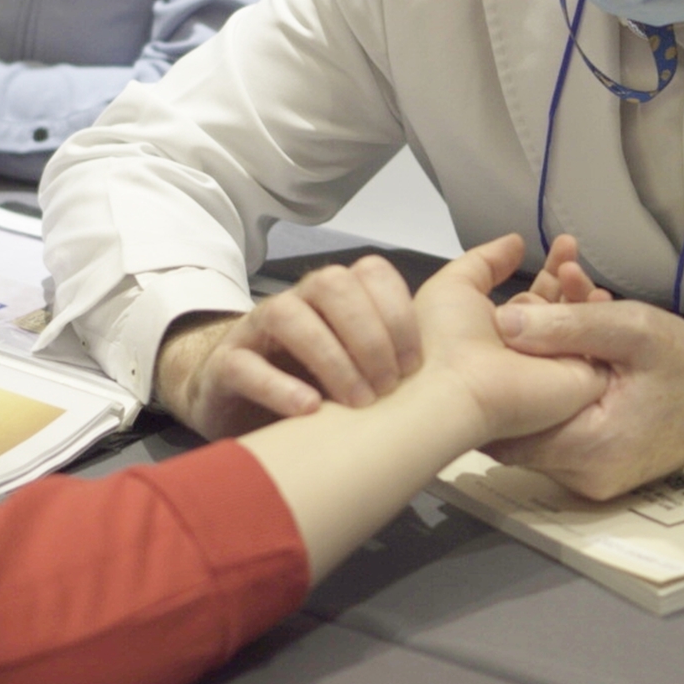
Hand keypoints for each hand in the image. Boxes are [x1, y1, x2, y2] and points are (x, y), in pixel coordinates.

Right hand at [155, 254, 420, 437]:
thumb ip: (398, 354)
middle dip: (369, 334)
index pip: (372, 273)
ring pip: (289, 315)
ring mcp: (256, 331)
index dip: (399, 313)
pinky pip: (245, 365)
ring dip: (331, 358)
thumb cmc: (310, 384)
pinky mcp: (224, 367)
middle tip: (387, 387)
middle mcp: (297, 302)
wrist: (234, 406)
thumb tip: (459, 354)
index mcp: (335, 298)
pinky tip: (309, 410)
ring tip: (357, 403)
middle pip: (332, 284)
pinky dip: (280, 387)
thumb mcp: (358, 366)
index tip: (416, 366)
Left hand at [412, 234, 609, 441]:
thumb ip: (486, 261)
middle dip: (568, 274)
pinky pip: (598, 346)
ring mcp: (555, 367)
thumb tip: (515, 243)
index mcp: (503, 332)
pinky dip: (599, 318)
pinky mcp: (578, 384)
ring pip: (582, 324)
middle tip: (569, 245)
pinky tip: (598, 290)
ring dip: (583, 289)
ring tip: (575, 261)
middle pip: (562, 309)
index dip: (550, 271)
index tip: (561, 246)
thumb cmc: (444, 337)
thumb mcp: (456, 285)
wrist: (455, 388)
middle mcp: (530, 349)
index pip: (537, 298)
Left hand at [485, 297, 683, 500]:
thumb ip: (569, 325)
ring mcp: (586, 478)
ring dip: (533, 379)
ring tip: (548, 329)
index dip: (493, 384)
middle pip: (516, 428)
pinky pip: (555, 433)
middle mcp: (583, 475)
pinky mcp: (590, 471)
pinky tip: (564, 357)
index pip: (505, 430)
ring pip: (534, 428)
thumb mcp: (632, 329)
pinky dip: (553, 396)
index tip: (493, 341)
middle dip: (515, 370)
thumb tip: (505, 323)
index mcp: (592, 446)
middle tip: (526, 323)